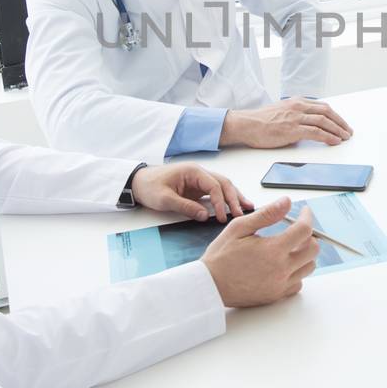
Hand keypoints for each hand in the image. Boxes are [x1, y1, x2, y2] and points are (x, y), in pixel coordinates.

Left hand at [130, 163, 253, 221]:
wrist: (138, 183)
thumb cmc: (149, 186)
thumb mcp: (164, 199)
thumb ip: (185, 207)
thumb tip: (204, 216)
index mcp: (192, 171)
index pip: (214, 185)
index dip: (220, 201)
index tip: (222, 216)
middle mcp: (199, 173)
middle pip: (223, 183)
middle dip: (234, 198)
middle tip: (243, 213)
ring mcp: (199, 180)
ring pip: (223, 186)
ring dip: (234, 197)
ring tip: (248, 208)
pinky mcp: (198, 188)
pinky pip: (216, 192)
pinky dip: (226, 199)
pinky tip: (235, 206)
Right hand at [201, 199, 319, 306]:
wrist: (209, 286)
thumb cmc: (220, 257)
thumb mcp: (239, 228)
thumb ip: (266, 214)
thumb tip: (286, 202)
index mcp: (273, 250)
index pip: (304, 230)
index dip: (307, 217)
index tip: (303, 212)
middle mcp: (281, 269)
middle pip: (313, 250)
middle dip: (308, 235)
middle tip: (296, 230)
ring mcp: (280, 285)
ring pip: (308, 267)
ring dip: (304, 254)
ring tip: (289, 247)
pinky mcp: (276, 295)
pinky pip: (298, 283)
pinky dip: (296, 272)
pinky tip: (283, 265)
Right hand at [222, 98, 353, 148]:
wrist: (247, 124)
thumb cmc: (260, 121)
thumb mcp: (282, 112)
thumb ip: (295, 116)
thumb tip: (307, 127)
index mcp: (296, 101)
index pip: (322, 106)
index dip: (335, 116)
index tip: (342, 123)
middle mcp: (298, 106)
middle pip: (327, 112)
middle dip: (340, 122)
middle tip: (348, 131)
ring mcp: (296, 117)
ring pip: (324, 121)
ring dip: (337, 130)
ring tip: (344, 137)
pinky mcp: (292, 129)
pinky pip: (316, 132)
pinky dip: (328, 137)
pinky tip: (334, 141)